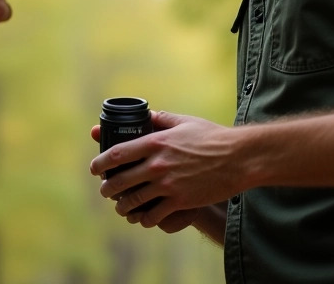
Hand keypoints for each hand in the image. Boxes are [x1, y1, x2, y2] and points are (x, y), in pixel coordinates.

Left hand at [89, 110, 243, 228]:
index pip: (117, 154)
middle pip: (120, 181)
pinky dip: (145, 219)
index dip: (101, 163)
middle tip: (105, 191)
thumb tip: (148, 114)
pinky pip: (154, 216)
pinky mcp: (180, 202)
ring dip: (122, 207)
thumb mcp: (185, 122)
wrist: (238, 158)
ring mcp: (168, 185)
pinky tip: (143, 218)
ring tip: (120, 208)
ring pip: (133, 201)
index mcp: (156, 142)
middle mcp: (157, 164)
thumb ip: (162, 119)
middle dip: (107, 188)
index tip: (95, 168)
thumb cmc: (213, 137)